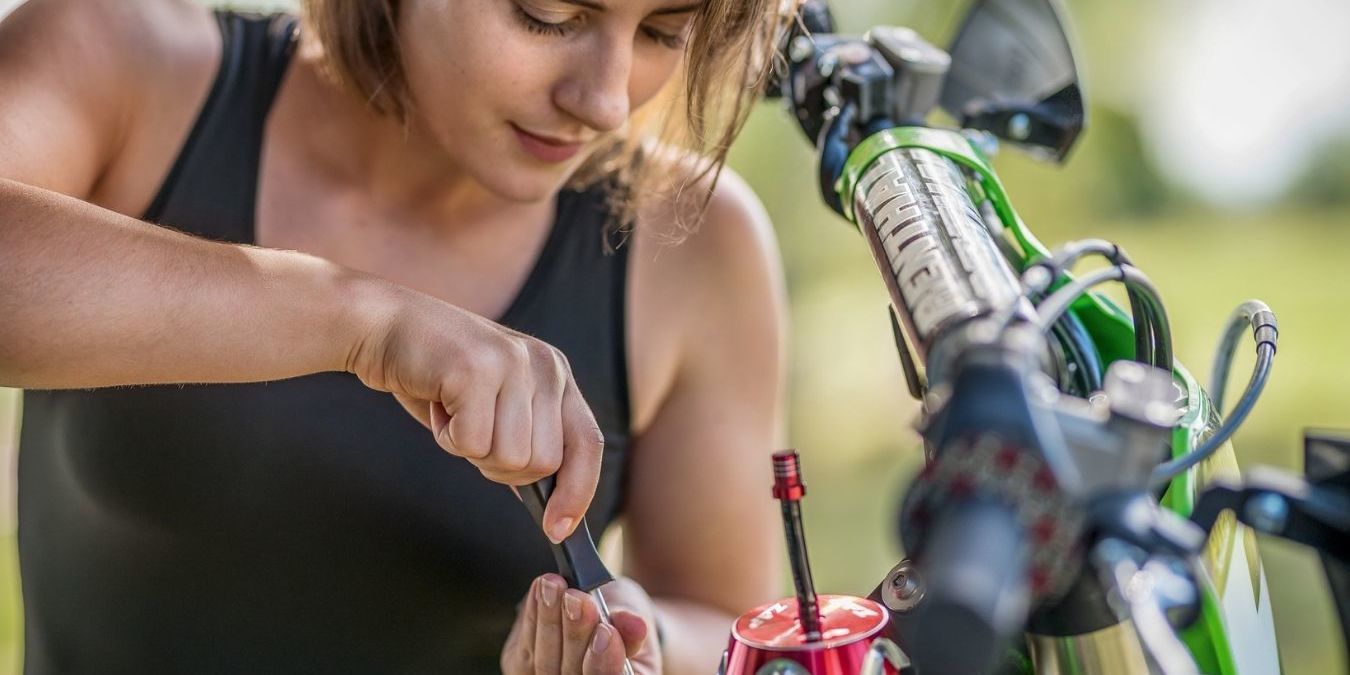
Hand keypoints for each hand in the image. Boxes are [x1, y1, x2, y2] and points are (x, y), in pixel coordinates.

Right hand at [345, 281, 602, 542]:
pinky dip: (446, 438)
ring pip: (509, 458)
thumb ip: (527, 438)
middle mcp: (545, 365)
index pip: (587, 444)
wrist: (382, 325)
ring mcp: (513, 364)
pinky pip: (472, 443)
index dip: (577, 492)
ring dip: (470, 450)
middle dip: (500, 468)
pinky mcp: (476, 369)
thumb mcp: (496, 402)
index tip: (557, 529)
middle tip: (470, 433)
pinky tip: (437, 404)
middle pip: (543, 463)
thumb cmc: (435, 375)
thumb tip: (552, 504)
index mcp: (556, 373)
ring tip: (453, 412)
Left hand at [502, 574, 662, 674]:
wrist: (597, 611)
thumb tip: (635, 625)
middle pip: (573, 673)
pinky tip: (539, 590)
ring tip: (554, 587)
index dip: (605, 663)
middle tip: (578, 600)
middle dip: (575, 634)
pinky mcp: (523, 667)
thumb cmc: (620, 616)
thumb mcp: (634, 613)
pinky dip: (532, 616)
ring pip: (545, 661)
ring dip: (549, 620)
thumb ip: (631, 624)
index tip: (607, 631)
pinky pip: (524, 648)